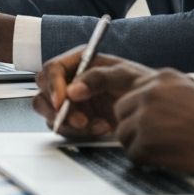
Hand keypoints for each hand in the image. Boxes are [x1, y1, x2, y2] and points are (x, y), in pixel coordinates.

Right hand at [33, 48, 154, 137]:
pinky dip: (79, 133)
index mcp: (79, 61)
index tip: (61, 102)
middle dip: (55, 109)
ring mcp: (70, 101)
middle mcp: (70, 79)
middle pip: (43, 90)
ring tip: (95, 126)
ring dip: (68, 123)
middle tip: (78, 121)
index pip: (52, 68)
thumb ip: (97, 77)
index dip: (53, 85)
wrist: (151, 109)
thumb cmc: (141, 85)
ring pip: (48, 112)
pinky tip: (102, 128)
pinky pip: (63, 128)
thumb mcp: (124, 75)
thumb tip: (72, 90)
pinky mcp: (73, 119)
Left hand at [114, 71, 193, 176]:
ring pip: (123, 132)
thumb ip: (166, 90)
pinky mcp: (147, 142)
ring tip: (159, 150)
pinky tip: (163, 160)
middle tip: (150, 138)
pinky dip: (145, 160)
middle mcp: (150, 93)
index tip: (149, 120)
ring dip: (137, 143)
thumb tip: (144, 100)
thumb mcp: (192, 90)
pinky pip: (132, 152)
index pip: (133, 90)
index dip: (139, 108)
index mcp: (162, 78)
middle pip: (121, 109)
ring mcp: (146, 117)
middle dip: (132, 124)